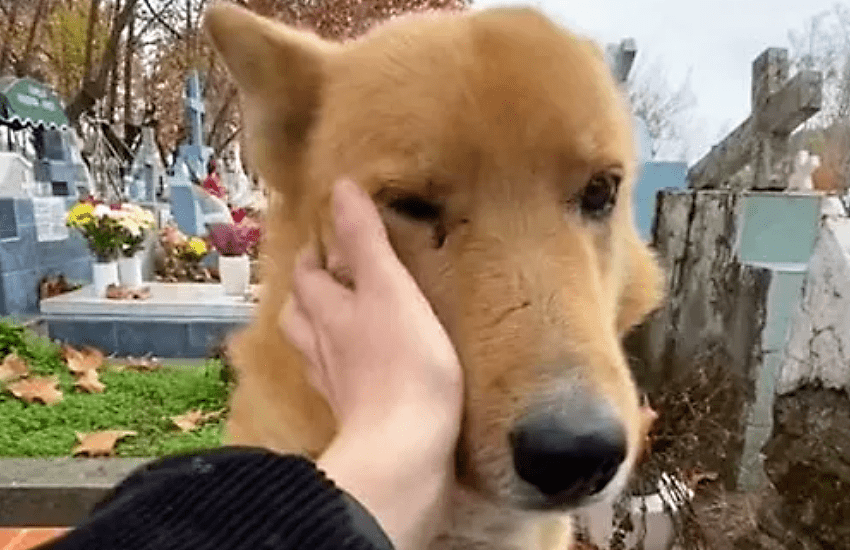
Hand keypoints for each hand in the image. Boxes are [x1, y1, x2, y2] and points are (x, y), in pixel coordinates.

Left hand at [280, 178, 462, 549]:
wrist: (405, 450)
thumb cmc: (404, 364)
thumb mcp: (391, 289)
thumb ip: (367, 242)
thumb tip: (342, 188)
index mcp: (330, 312)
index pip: (308, 276)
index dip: (312, 256)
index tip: (321, 240)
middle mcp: (323, 347)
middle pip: (298, 315)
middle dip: (306, 293)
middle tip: (323, 278)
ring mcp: (336, 386)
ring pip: (312, 350)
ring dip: (316, 331)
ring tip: (332, 321)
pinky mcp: (354, 417)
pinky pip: (336, 385)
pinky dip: (339, 370)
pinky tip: (353, 374)